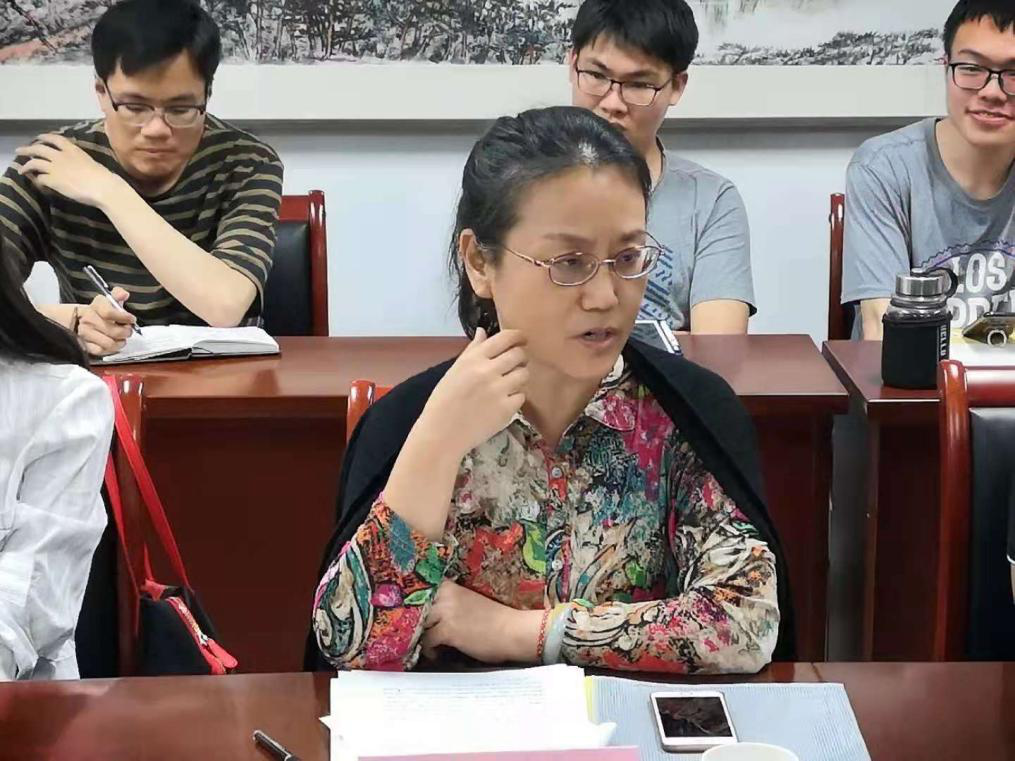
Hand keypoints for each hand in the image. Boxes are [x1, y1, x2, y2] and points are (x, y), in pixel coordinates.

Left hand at [15, 133, 122, 207]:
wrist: (103, 187)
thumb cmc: (103, 176)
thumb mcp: (90, 161)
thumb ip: (79, 160)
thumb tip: (74, 164)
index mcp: (72, 150)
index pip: (54, 138)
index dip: (44, 137)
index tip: (39, 138)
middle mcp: (61, 156)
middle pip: (39, 148)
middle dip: (27, 149)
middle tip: (20, 151)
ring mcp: (55, 168)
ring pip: (34, 163)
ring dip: (26, 166)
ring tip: (22, 169)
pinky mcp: (53, 181)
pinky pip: (40, 178)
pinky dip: (38, 180)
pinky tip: (38, 183)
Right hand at [76, 286, 136, 355]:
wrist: (75, 320)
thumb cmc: (97, 312)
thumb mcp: (107, 300)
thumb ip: (118, 294)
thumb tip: (123, 294)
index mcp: (96, 306)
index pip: (109, 312)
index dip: (124, 317)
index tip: (131, 319)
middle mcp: (88, 319)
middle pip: (114, 331)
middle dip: (126, 332)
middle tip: (128, 330)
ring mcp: (85, 333)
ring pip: (109, 343)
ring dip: (120, 342)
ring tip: (122, 338)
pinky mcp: (84, 345)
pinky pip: (101, 351)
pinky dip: (110, 349)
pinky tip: (113, 344)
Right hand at [416, 328, 527, 456]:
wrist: (442, 434)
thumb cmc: (444, 401)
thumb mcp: (454, 370)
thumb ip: (472, 350)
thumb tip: (483, 331)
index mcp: (473, 359)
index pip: (505, 338)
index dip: (518, 336)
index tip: (521, 339)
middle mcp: (488, 371)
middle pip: (519, 355)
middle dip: (520, 357)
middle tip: (515, 364)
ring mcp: (499, 391)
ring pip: (524, 374)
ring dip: (519, 377)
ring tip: (508, 384)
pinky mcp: (507, 409)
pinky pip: (522, 396)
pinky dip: (515, 398)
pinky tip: (502, 402)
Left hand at [421, 581, 542, 663]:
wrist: (513, 630)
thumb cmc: (496, 618)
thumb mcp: (469, 602)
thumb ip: (450, 604)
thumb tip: (432, 615)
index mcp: (451, 587)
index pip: (422, 592)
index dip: (414, 605)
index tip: (409, 615)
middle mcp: (446, 595)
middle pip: (417, 609)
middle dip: (415, 622)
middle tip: (417, 634)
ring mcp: (446, 612)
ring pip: (420, 624)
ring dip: (421, 635)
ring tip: (427, 644)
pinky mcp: (448, 630)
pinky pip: (427, 640)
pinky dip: (429, 649)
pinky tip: (436, 654)